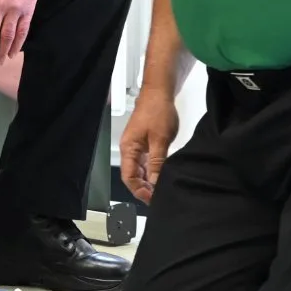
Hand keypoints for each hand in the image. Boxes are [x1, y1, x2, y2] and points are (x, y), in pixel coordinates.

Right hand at [119, 85, 179, 203]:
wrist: (159, 92)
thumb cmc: (158, 113)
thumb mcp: (160, 139)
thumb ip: (157, 162)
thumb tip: (154, 182)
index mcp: (128, 149)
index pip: (129, 176)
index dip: (139, 189)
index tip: (152, 198)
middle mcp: (129, 149)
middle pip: (132, 175)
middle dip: (143, 188)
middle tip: (158, 197)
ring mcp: (136, 146)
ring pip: (139, 169)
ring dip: (148, 180)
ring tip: (160, 189)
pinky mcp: (144, 142)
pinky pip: (145, 162)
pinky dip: (151, 171)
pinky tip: (161, 175)